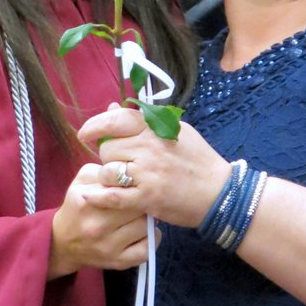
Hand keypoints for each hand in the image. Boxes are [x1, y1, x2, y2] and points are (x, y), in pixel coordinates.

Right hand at [48, 163, 151, 278]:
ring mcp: (108, 247)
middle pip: (137, 206)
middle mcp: (97, 225)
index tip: (136, 183)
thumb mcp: (81, 182)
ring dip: (148, 219)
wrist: (63, 242)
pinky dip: (151, 238)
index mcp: (87, 201)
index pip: (124, 187)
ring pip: (145, 226)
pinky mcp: (118, 262)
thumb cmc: (76, 206)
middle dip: (143, 200)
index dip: (134, 183)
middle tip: (142, 198)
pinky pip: (147, 249)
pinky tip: (144, 231)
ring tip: (141, 214)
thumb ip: (103, 171)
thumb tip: (127, 170)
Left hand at [78, 104, 230, 227]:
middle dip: (109, 155)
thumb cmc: (198, 159)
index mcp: (156, 129)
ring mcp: (147, 174)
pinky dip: (98, 196)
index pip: (116, 119)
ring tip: (121, 180)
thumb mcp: (175, 131)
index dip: (95, 125)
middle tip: (120, 162)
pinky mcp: (147, 199)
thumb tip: (111, 107)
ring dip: (109, 176)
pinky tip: (91, 196)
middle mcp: (149, 148)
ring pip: (107, 171)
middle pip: (107, 148)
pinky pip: (112, 196)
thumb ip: (142, 120)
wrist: (219, 193)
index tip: (85, 133)